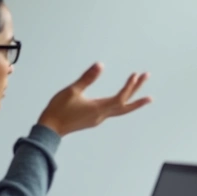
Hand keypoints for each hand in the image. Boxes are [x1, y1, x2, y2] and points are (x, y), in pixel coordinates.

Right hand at [37, 64, 151, 135]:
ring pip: (121, 110)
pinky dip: (121, 105)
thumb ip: (87, 78)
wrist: (49, 129)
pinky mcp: (93, 120)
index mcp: (99, 108)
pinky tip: (119, 101)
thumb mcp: (72, 91)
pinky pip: (112, 112)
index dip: (129, 86)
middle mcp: (102, 115)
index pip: (120, 97)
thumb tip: (100, 65)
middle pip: (126, 105)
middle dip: (138, 92)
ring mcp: (98, 119)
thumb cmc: (59, 110)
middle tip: (147, 77)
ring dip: (132, 100)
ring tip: (144, 96)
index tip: (136, 75)